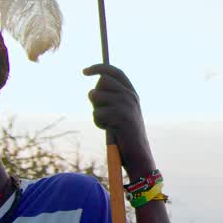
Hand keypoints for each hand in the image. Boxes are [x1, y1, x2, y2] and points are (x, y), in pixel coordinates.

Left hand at [83, 64, 155, 178]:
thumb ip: (111, 100)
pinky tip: (108, 129)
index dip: (98, 68)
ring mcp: (126, 105)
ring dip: (96, 112)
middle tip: (101, 111)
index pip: (114, 72)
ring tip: (106, 123)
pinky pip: (97, 113)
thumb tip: (93, 91)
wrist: (138, 155)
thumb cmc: (125, 135)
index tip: (84, 71)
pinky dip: (98, 122)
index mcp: (132, 93)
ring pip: (96, 96)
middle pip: (101, 82)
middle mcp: (130, 96)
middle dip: (95, 96)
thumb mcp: (120, 113)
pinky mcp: (120, 116)